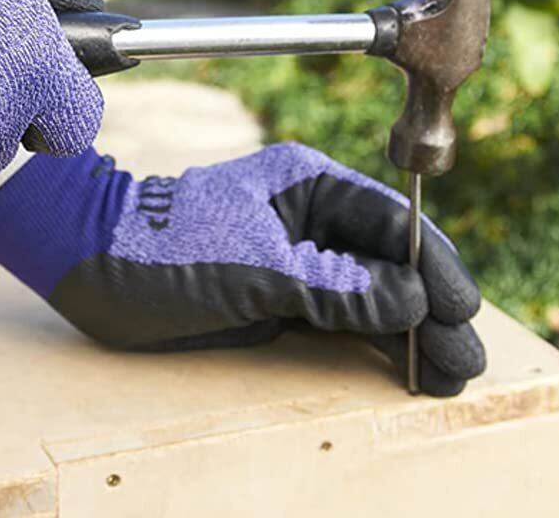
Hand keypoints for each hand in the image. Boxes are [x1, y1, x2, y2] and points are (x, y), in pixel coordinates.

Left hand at [0, 144, 484, 396]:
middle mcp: (309, 219)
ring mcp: (296, 259)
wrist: (93, 265)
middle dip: (429, 305)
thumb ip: (332, 285)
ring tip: (448, 374)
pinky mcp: (281, 297)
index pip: (388, 221)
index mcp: (306, 184)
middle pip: (387, 261)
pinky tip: (404, 367)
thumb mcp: (252, 265)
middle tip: (465, 357)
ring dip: (409, 331)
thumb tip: (408, 298)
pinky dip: (372, 342)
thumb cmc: (165, 246)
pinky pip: (339, 318)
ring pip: (368, 294)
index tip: (461, 306)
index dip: (430, 263)